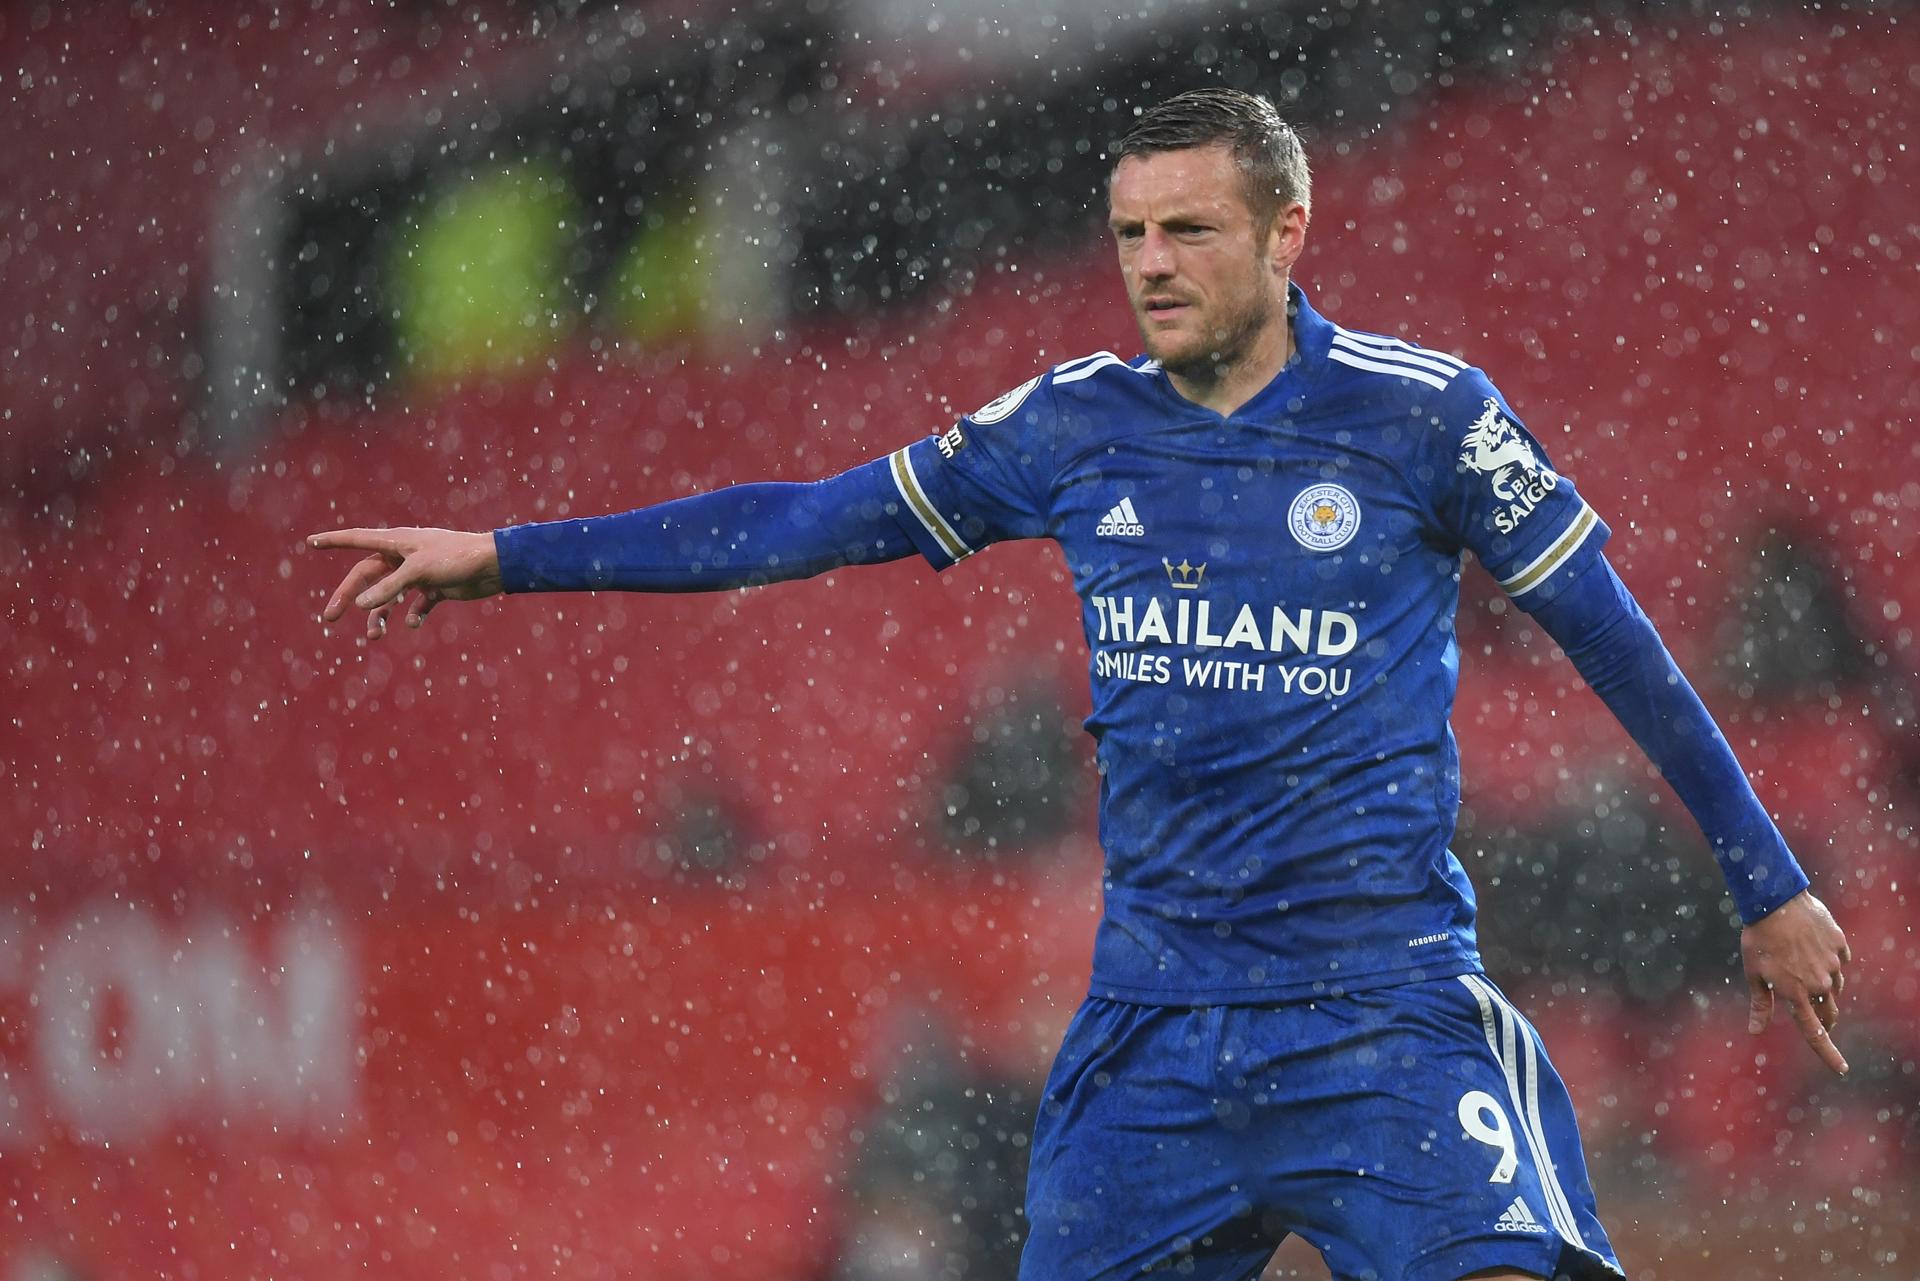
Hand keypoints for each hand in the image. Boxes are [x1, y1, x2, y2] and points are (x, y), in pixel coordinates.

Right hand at [309, 526, 503, 639]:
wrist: (494, 566)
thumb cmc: (455, 559)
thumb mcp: (417, 572)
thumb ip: (388, 588)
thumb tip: (359, 604)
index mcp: (396, 542)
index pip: (357, 539)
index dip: (333, 541)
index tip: (310, 542)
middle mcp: (404, 556)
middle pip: (367, 577)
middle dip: (348, 597)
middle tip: (329, 618)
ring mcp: (418, 574)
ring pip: (389, 597)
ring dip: (380, 616)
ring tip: (374, 637)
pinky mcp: (435, 589)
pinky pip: (416, 606)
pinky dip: (412, 616)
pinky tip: (415, 624)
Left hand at [1741, 890, 1851, 1074]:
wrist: (1775, 901)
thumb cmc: (1758, 939)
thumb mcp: (1753, 974)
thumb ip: (1760, 1005)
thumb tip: (1755, 1032)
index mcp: (1796, 994)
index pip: (1815, 1033)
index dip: (1828, 1054)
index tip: (1840, 1069)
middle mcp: (1819, 984)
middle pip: (1829, 1013)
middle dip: (1824, 1020)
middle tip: (1816, 1017)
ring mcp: (1833, 964)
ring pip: (1835, 987)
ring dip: (1824, 988)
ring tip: (1802, 968)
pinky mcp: (1840, 946)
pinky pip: (1839, 961)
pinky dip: (1828, 961)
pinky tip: (1812, 948)